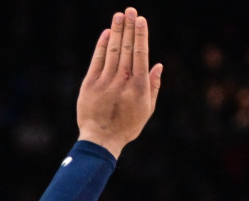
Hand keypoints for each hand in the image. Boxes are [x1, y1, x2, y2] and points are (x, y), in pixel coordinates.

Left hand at [76, 8, 162, 158]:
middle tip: (130, 10)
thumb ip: (153, 86)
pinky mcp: (90, 84)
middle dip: (129, 27)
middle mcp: (123, 80)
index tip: (141, 20)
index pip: (141, 54)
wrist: (100, 140)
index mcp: (139, 87)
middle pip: (127, 48)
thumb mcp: (147, 110)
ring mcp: (105, 81)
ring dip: (117, 31)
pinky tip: (107, 33)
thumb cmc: (126, 126)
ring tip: (119, 15)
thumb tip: (158, 65)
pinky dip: (102, 46)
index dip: (141, 35)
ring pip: (113, 50)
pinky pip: (98, 60)